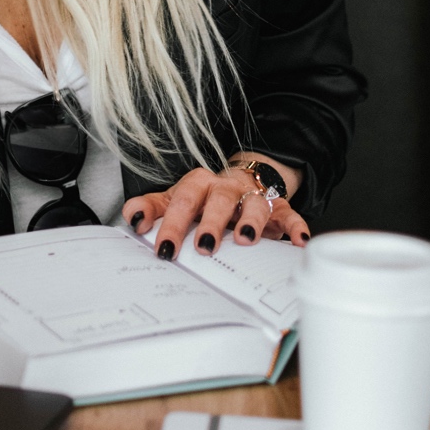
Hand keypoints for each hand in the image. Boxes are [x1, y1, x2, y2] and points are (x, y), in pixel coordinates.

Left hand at [123, 156, 309, 259]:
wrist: (242, 181)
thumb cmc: (204, 198)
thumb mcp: (175, 201)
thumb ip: (151, 208)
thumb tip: (133, 218)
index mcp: (199, 184)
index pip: (183, 200)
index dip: (173, 224)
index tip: (165, 248)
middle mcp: (226, 187)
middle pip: (219, 198)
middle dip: (212, 222)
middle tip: (204, 246)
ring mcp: (253, 195)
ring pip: (254, 202)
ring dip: (251, 219)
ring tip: (246, 239)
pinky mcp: (278, 206)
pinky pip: (289, 214)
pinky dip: (295, 226)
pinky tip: (297, 241)